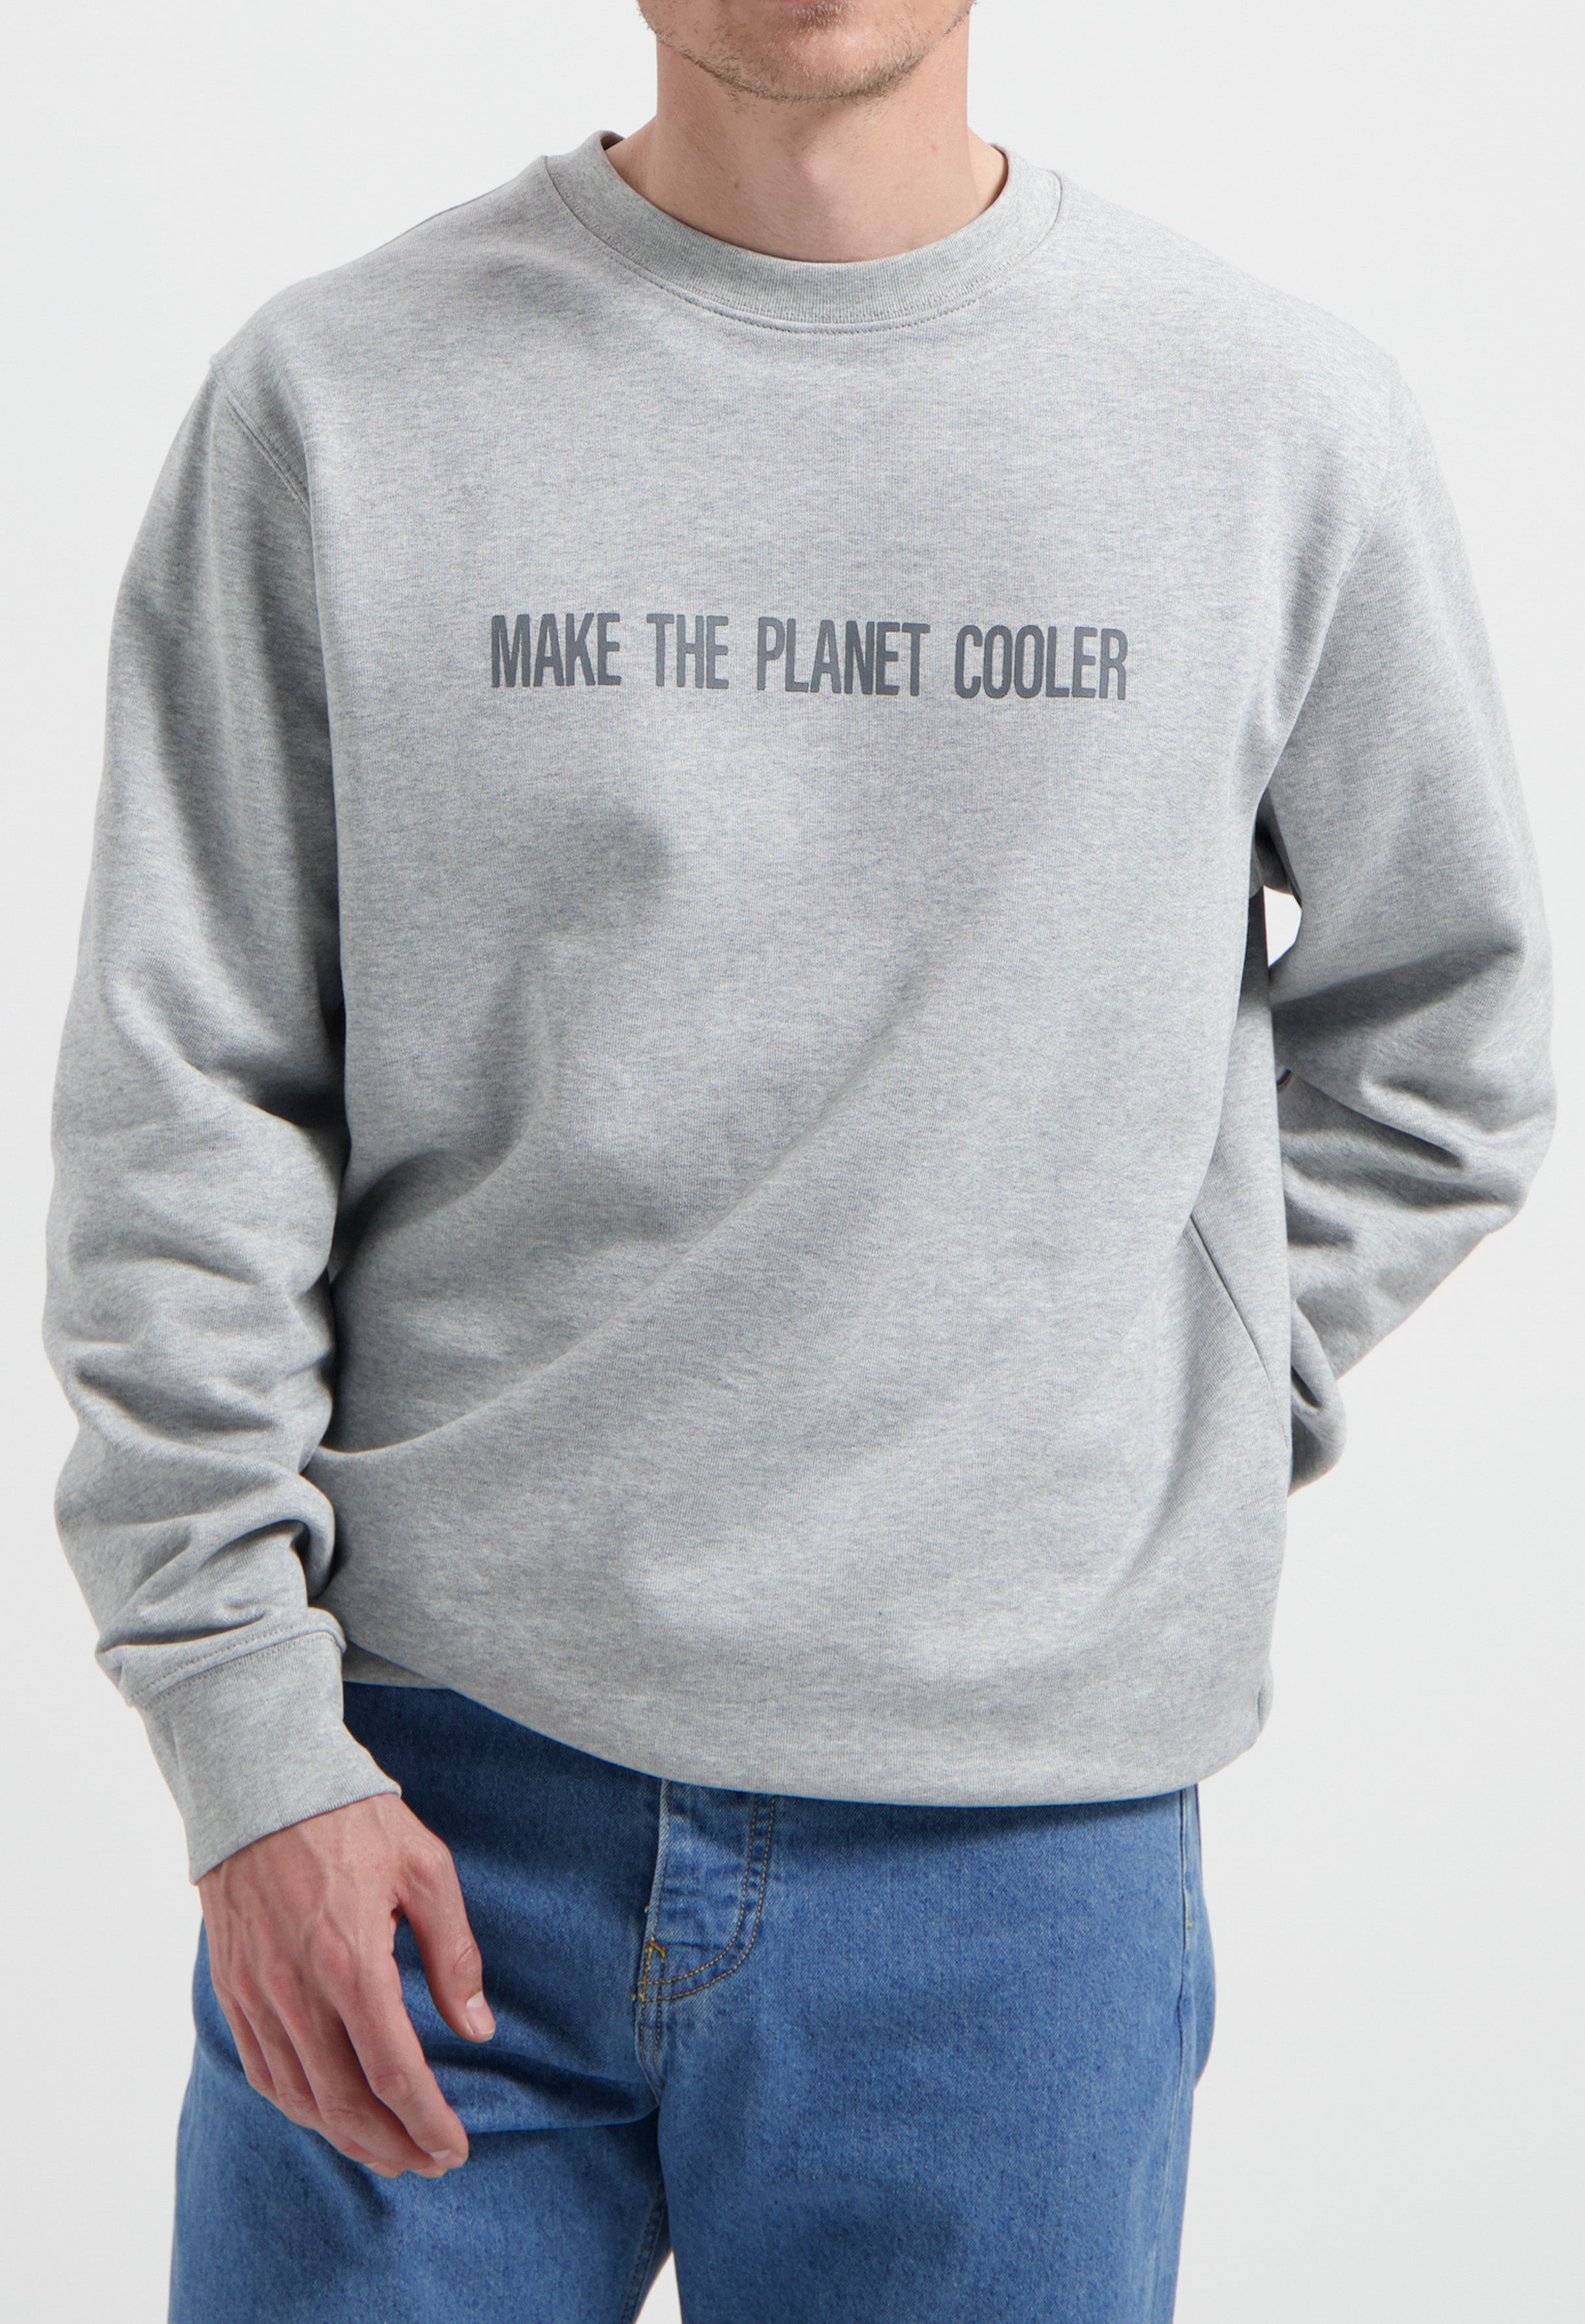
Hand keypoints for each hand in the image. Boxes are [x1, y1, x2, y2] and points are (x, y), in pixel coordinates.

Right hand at [198, 1792, 494, 2179]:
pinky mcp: (232, 1987)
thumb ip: (454, 1952)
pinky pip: (262, 2069)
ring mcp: (256, 1993)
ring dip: (345, 2138)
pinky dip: (298, 2106)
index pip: (392, 2071)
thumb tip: (477, 2028)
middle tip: (430, 2162)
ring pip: (298, 2097)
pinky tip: (328, 2112)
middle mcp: (296, 1989)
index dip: (426, 2120)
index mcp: (351, 1960)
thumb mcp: (426, 1868)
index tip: (455, 2147)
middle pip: (344, 2102)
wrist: (260, 1782)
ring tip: (388, 2151)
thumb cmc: (352, 1820)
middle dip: (391, 2144)